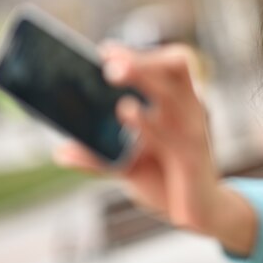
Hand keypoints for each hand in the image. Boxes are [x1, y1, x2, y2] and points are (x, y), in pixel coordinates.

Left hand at [54, 43, 256, 254]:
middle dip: (141, 61)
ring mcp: (192, 132)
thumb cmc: (169, 179)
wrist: (202, 211)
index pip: (170, 64)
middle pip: (175, 69)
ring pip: (171, 96)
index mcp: (180, 103)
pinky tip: (126, 110)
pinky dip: (147, 121)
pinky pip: (170, 135)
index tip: (104, 51)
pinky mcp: (190, 158)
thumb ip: (101, 156)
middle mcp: (190, 111)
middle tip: (108, 61)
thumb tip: (60, 151)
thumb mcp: (132, 164)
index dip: (139, 55)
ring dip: (142, 79)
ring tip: (112, 73)